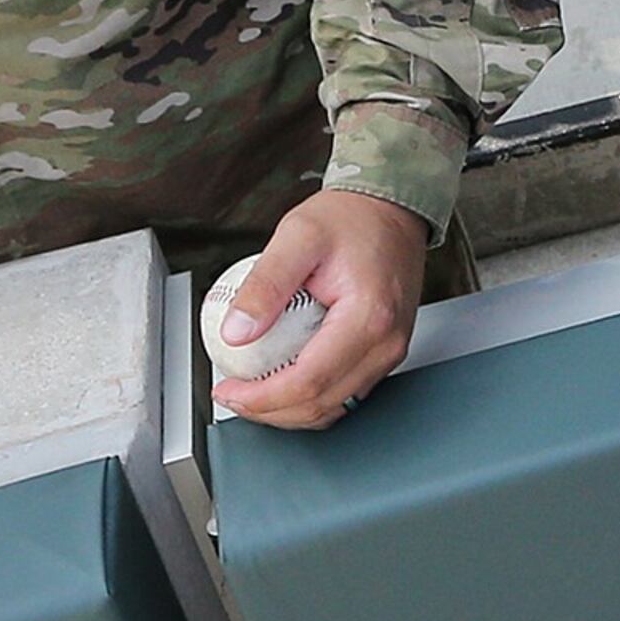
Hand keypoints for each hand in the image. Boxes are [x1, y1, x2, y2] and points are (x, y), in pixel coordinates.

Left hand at [212, 188, 427, 427]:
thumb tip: (235, 332)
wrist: (391, 209)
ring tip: (251, 391)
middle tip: (232, 394)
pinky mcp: (385, 352)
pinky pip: (344, 391)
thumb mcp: (297, 236)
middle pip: (322, 405)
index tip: (228, 389)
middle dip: (269, 411)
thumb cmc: (353, 218)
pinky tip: (281, 381)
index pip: (309, 382)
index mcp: (368, 318)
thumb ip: (265, 285)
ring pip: (335, 407)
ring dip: (288, 410)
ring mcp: (390, 351)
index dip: (261, 397)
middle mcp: (386, 343)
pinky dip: (309, 397)